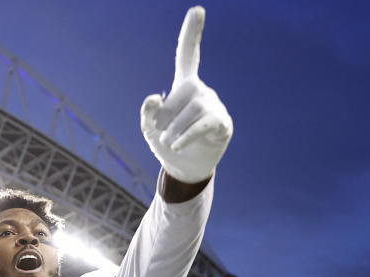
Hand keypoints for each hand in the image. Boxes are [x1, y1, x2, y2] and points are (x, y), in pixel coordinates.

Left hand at [141, 6, 232, 184]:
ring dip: (173, 131)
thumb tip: (154, 98)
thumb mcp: (149, 128)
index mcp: (184, 86)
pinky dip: (187, 135)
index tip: (197, 10)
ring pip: (191, 110)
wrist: (184, 169)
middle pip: (180, 95)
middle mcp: (202, 91)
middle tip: (163, 134)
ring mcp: (214, 106)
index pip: (188, 55)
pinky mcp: (222, 123)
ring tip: (170, 143)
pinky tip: (177, 144)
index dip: (192, 33)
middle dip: (165, 118)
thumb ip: (147, 112)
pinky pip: (204, 123)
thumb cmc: (167, 143)